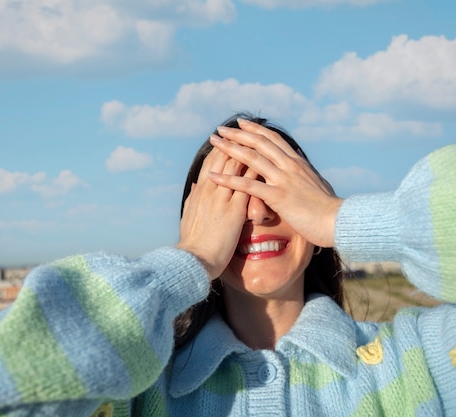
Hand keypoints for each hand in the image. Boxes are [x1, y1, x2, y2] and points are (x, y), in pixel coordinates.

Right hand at [177, 147, 254, 279]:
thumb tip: (195, 186)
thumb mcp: (189, 216)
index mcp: (200, 191)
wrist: (194, 261)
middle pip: (225, 158)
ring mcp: (222, 199)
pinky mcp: (234, 211)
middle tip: (249, 128)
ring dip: (248, 150)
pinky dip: (256, 172)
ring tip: (260, 138)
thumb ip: (193, 198)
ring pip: (236, 166)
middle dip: (238, 142)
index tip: (233, 137)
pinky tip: (267, 163)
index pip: (212, 162)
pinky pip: (248, 185)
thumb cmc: (192, 243)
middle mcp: (210, 190)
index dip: (224, 148)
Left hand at [208, 119, 342, 247]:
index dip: (256, 130)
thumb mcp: (319, 183)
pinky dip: (228, 179)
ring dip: (229, 148)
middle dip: (237, 134)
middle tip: (220, 129)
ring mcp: (283, 179)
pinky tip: (213, 176)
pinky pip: (248, 185)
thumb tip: (300, 159)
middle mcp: (289, 166)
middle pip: (259, 143)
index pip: (273, 139)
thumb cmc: (330, 209)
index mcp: (298, 163)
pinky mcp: (278, 196)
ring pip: (251, 158)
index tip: (241, 123)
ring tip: (213, 142)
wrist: (338, 221)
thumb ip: (307, 171)